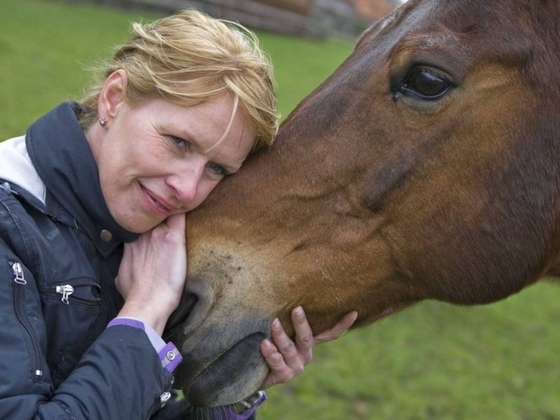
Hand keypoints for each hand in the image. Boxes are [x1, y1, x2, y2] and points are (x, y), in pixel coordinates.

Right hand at [115, 213, 186, 333]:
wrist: (147, 302)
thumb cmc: (134, 295)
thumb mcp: (121, 277)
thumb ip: (125, 266)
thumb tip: (125, 270)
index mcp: (131, 243)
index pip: (139, 224)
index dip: (146, 220)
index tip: (152, 219)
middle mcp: (143, 235)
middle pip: (152, 214)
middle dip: (158, 210)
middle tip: (168, 206)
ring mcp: (158, 234)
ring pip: (165, 211)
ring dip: (172, 206)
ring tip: (180, 199)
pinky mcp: (173, 237)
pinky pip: (180, 216)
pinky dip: (183, 209)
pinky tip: (189, 202)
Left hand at [260, 307, 357, 388]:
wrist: (257, 372)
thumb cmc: (270, 343)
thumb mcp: (281, 331)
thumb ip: (285, 317)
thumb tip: (286, 285)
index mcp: (308, 342)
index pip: (330, 333)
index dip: (342, 324)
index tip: (353, 312)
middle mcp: (306, 354)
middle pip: (307, 338)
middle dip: (302, 323)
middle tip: (296, 308)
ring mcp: (296, 366)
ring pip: (289, 348)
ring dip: (281, 335)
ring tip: (274, 322)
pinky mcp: (285, 375)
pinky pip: (278, 362)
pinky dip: (271, 352)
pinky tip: (264, 343)